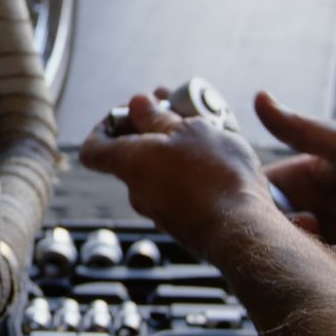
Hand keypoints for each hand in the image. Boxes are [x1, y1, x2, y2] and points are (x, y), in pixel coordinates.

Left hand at [80, 93, 277, 261]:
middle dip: (151, 129)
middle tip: (177, 111)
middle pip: (131, 154)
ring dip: (177, 148)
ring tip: (208, 130)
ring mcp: (159, 210)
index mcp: (129, 163)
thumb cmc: (215, 178)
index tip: (127, 113)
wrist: (243, 231)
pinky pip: (179, 189)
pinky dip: (192, 172)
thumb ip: (158, 117)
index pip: (92, 148)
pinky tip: (220, 160)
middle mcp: (137, 190)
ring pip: (160, 171)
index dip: (104, 127)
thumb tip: (137, 104)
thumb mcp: (189, 130)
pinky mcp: (182, 222)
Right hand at [256, 91, 335, 277]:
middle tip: (278, 230)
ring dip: (282, 252)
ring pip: (279, 251)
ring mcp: (320, 239)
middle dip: (258, 230)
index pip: (252, 189)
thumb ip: (303, 130)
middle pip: (260, 224)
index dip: (240, 196)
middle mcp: (305, 209)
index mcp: (299, 178)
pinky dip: (303, 272)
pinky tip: (315, 265)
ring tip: (306, 244)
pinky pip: (306, 273)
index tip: (240, 202)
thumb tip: (261, 99)